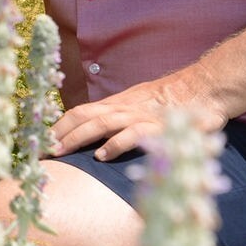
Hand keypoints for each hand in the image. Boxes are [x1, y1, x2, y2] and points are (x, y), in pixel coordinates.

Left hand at [48, 74, 226, 161]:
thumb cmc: (170, 102)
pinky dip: (115, 144)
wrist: (204, 89)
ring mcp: (139, 116)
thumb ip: (117, 119)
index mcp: (116, 104)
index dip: (58, 126)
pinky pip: (132, 134)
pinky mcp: (157, 127)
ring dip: (77, 137)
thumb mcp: (138, 107)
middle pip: (83, 116)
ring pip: (101, 123)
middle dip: (60, 133)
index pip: (80, 112)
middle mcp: (123, 108)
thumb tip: (92, 135)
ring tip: (60, 151)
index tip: (40, 142)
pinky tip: (102, 156)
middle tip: (41, 150)